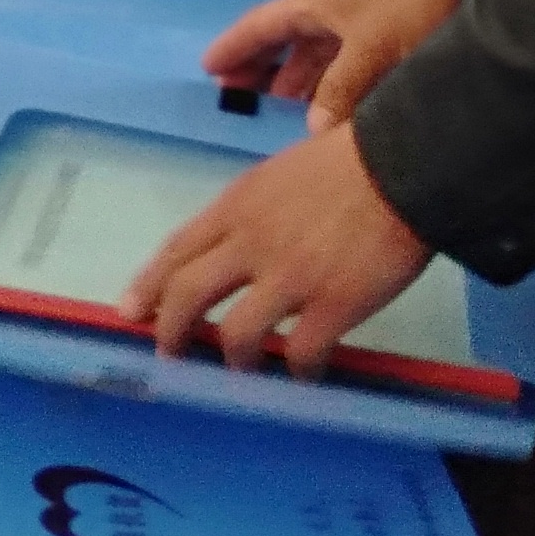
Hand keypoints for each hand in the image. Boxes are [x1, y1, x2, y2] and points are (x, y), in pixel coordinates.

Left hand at [125, 122, 434, 379]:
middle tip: (170, 352)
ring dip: (234, 359)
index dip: (149, 284)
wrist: (405, 164)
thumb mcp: (280, 174)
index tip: (129, 310)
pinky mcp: (332, 306)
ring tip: (245, 367)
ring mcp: (289, 278)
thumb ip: (253, 211)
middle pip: (188, 296)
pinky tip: (306, 372)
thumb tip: (238, 245)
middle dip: (170, 331)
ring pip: (235, 336)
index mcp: (237, 206)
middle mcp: (251, 243)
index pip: (177, 249)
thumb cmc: (348, 163)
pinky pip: (300, 355)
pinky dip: (298, 371)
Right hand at [202, 0, 460, 125]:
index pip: (260, 26)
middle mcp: (324, 10)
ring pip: (309, 52)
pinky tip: (324, 102)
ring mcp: (350, 20)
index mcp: (311, 4)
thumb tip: (312, 131)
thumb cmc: (406, 6)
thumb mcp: (370, 48)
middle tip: (235, 94)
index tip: (208, 69)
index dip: (233, 48)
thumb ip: (339, 91)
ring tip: (275, 105)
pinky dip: (321, 80)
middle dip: (257, 65)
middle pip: (280, 40)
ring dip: (291, 77)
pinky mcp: (376, 32)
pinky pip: (334, 59)